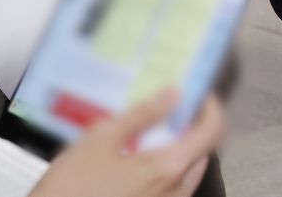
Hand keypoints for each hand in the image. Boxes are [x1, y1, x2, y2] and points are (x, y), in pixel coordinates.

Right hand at [28, 91, 223, 196]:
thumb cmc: (70, 188)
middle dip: (191, 127)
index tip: (198, 94)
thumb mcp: (101, 139)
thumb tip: (174, 94)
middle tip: (171, 110)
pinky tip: (136, 160)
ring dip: (177, 149)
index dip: (210, 108)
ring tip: (149, 133)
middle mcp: (174, 191)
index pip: (212, 131)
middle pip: (201, 151)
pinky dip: (164, 169)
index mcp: (168, 168)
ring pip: (186, 172)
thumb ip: (142, 114)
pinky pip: (170, 189)